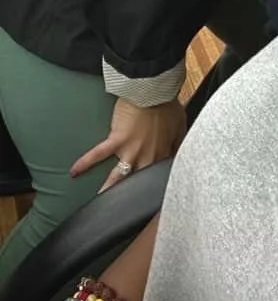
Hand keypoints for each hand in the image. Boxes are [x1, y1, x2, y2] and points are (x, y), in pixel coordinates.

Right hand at [70, 96, 185, 191]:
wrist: (153, 91)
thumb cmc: (167, 105)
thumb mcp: (180, 125)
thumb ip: (179, 142)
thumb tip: (181, 153)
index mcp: (162, 153)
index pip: (159, 176)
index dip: (154, 186)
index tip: (149, 197)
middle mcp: (147, 157)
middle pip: (138, 181)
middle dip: (131, 196)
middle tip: (124, 209)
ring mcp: (130, 150)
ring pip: (118, 177)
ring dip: (107, 190)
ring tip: (97, 202)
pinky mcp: (115, 141)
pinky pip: (98, 154)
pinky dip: (85, 163)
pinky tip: (74, 172)